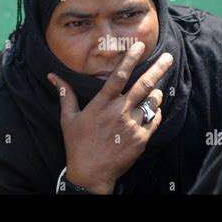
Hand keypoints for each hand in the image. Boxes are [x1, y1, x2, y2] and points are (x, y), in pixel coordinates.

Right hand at [48, 42, 172, 193]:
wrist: (91, 174)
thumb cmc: (77, 144)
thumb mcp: (68, 118)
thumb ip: (65, 94)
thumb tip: (52, 76)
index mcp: (102, 104)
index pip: (119, 76)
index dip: (130, 59)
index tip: (141, 46)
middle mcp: (119, 112)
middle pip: (144, 85)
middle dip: (158, 68)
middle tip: (169, 57)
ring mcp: (133, 125)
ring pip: (152, 102)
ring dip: (156, 93)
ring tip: (155, 90)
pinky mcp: (142, 138)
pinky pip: (155, 119)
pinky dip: (155, 112)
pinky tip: (151, 111)